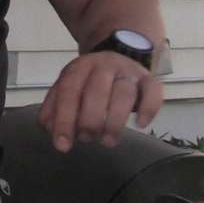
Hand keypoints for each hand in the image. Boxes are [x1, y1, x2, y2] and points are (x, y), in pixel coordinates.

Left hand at [37, 51, 163, 152]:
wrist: (116, 57)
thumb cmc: (89, 82)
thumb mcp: (68, 88)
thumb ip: (55, 108)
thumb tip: (50, 129)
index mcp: (79, 67)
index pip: (69, 91)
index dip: (64, 119)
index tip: (63, 145)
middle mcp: (104, 65)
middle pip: (96, 91)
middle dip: (89, 121)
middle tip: (87, 139)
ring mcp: (128, 70)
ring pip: (124, 92)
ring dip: (115, 121)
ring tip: (107, 141)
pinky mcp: (148, 78)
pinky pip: (153, 90)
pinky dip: (148, 108)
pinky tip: (140, 124)